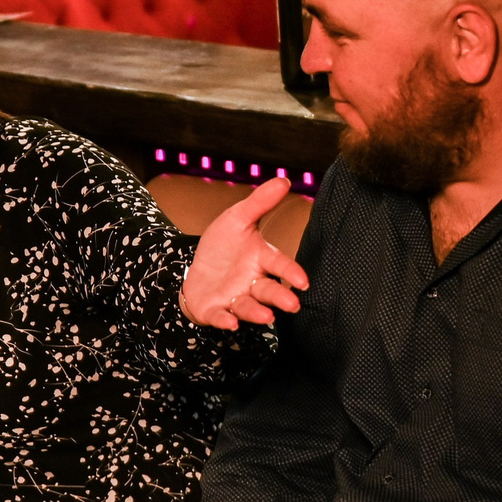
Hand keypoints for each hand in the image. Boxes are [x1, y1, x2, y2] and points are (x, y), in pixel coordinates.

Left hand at [179, 178, 309, 329]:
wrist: (197, 269)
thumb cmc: (224, 246)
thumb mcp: (237, 219)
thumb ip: (260, 202)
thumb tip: (284, 180)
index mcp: (261, 259)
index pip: (279, 264)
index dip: (291, 272)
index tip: (303, 281)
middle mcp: (252, 282)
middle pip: (269, 290)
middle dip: (280, 297)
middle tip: (292, 304)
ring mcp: (234, 298)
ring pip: (249, 306)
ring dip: (257, 312)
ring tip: (267, 316)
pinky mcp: (215, 310)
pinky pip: (221, 316)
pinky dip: (225, 320)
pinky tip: (230, 322)